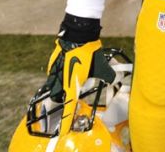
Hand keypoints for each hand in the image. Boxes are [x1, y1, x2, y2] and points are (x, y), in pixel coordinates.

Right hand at [27, 14, 102, 131]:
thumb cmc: (89, 51)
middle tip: (75, 93)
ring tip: (75, 76)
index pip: (69, 106)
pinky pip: (55, 75)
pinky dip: (62, 76)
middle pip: (60, 97)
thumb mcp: (100, 65)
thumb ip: (106, 75)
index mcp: (71, 83)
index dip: (66, 119)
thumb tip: (112, 79)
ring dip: (63, 86)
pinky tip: (71, 66)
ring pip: (56, 87)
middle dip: (66, 98)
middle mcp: (60, 80)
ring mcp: (54, 72)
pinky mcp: (52, 65)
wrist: (77, 34)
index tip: (62, 130)